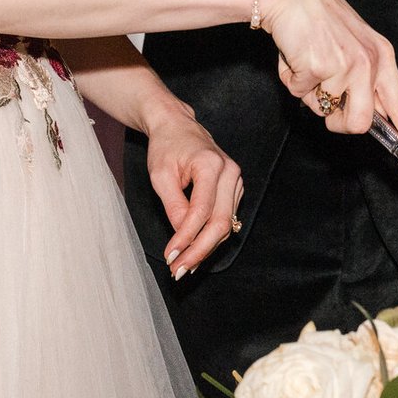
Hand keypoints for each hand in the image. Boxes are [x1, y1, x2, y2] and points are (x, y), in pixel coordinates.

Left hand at [146, 103, 243, 279]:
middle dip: (199, 251)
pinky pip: (226, 218)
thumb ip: (173, 206)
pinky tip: (195, 249)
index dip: (186, 238)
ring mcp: (236, 180)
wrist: (177, 126)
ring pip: (226, 224)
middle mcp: (230, 173)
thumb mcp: (160, 175)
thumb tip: (183, 236)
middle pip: (221, 222)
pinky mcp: (234, 188)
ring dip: (206, 248)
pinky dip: (211, 236)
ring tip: (184, 265)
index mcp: (210, 165)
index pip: (201, 211)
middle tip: (179, 270)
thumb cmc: (166, 147)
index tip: (170, 256)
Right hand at [255, 0, 397, 166]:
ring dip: (310, 95)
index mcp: (382, 58)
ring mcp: (345, 66)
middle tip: (324, 97)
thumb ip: (366, 81)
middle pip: (359, 123)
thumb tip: (372, 118)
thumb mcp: (356, 47)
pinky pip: (300, 94)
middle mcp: (368, 63)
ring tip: (309, 63)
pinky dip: (292, 80)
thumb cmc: (320, 22)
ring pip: (325, 112)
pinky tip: (296, 56)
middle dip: (337, 120)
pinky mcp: (319, 67)